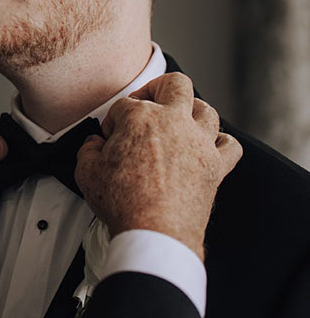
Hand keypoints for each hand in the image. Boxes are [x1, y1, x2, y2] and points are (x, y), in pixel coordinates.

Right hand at [74, 72, 242, 259]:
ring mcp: (199, 143)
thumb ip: (88, 150)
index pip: (123, 105)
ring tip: (179, 121)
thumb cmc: (123, 203)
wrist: (155, 233)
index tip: (109, 138)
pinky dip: (222, 142)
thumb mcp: (87, 172)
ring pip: (206, 109)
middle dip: (158, 88)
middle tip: (147, 102)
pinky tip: (210, 146)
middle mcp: (175, 122)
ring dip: (192, 110)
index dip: (112, 121)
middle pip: (175, 84)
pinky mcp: (216, 166)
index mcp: (141, 118)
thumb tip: (94, 145)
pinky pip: (230, 144)